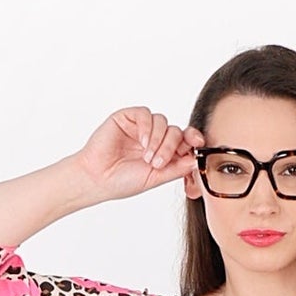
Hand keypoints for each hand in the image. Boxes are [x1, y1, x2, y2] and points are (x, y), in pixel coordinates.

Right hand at [78, 107, 203, 201]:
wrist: (97, 179)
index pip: (184, 140)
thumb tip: (197, 159)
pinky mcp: (127, 118)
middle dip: (171, 146)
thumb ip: (176, 168)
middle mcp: (154, 137)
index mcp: (164, 152)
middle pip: (175, 130)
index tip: (198, 144)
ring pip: (162, 122)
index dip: (193, 140)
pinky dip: (147, 127)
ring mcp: (141, 127)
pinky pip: (145, 114)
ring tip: (147, 157)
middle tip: (159, 163)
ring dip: (158, 140)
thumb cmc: (123, 181)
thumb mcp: (156, 178)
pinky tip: (142, 142)